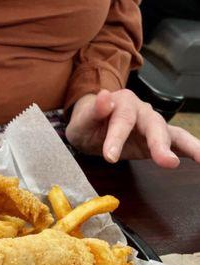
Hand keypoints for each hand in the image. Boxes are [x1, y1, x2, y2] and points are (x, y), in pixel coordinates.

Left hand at [66, 89, 199, 167]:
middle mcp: (143, 111)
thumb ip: (93, 111)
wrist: (92, 126)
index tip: (110, 157)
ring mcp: (154, 125)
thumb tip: (104, 95)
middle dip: (160, 143)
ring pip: (173, 134)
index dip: (117, 138)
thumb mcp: (82, 120)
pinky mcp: (159, 139)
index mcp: (123, 103)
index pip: (122, 120)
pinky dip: (192, 150)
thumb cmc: (87, 123)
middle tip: (166, 162)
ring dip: (189, 146)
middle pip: (154, 125)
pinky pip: (179, 143)